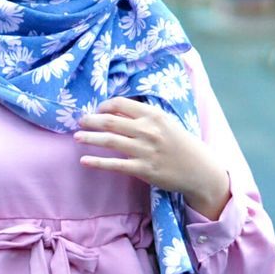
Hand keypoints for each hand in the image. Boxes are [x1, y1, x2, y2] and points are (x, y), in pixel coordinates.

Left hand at [74, 97, 230, 219]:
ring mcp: (145, 150)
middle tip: (79, 121)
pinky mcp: (143, 170)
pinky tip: (84, 160)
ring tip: (76, 137)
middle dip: (91, 120)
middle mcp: (148, 130)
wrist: (198, 169)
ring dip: (90, 138)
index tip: (96, 110)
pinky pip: (115, 165)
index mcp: (154, 115)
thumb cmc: (180, 143)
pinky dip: (97, 162)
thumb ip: (144, 115)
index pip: (121, 104)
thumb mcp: (166, 122)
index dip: (105, 105)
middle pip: (111, 121)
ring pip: (110, 141)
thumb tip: (116, 110)